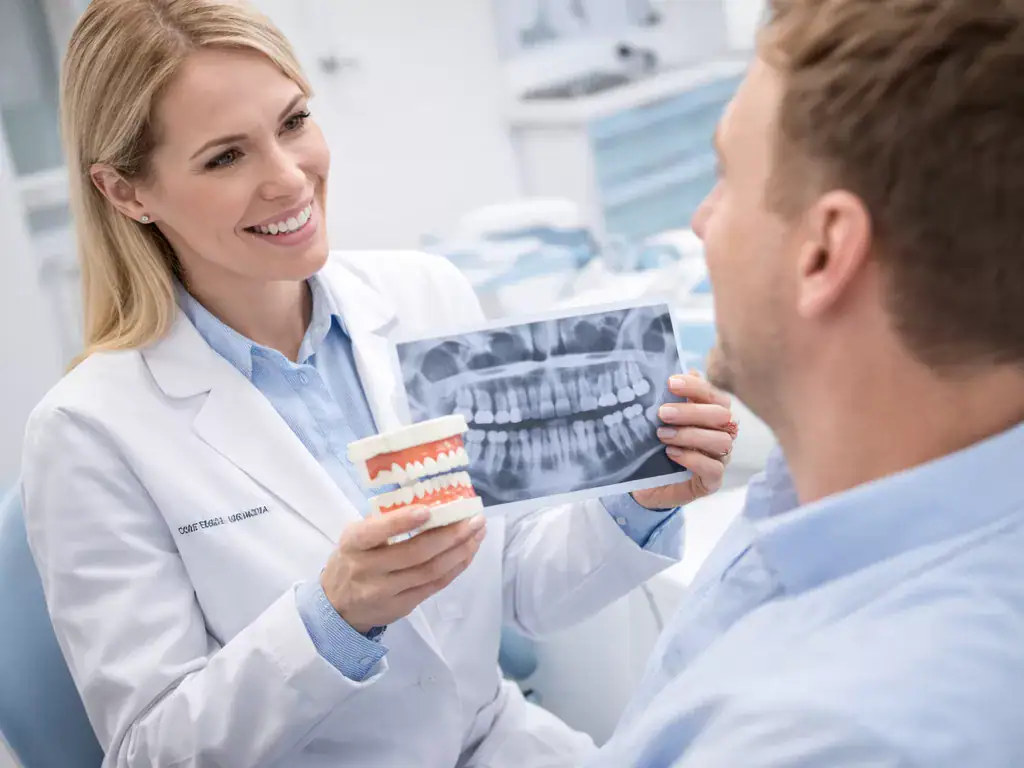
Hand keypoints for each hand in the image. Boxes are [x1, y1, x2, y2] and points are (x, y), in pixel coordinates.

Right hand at [321, 506, 486, 633]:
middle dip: (451, 534)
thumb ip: (383, 523)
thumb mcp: (356, 537)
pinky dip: (456, 567)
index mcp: (354, 543)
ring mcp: (386, 591)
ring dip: (460, 550)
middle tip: (475, 519)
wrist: (338, 608)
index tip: (428, 510)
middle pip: (416, 553)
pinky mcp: (402, 606)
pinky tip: (468, 552)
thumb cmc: (353, 559)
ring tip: (478, 533)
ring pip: (431, 570)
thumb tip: (430, 501)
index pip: (377, 532)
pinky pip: (435, 585)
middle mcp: (369, 569)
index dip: (402, 522)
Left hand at [631, 372, 737, 509]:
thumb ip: (668, 399)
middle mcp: (722, 434)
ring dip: (690, 435)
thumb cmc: (656, 447)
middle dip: (691, 412)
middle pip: (722, 416)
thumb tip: (679, 372)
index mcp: (712, 415)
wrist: (646, 484)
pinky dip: (693, 459)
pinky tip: (672, 454)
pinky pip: (714, 469)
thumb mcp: (658, 422)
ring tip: (662, 435)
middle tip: (662, 413)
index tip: (671, 383)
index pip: (714, 395)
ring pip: (721, 441)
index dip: (696, 387)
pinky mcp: (712, 481)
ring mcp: (720, 458)